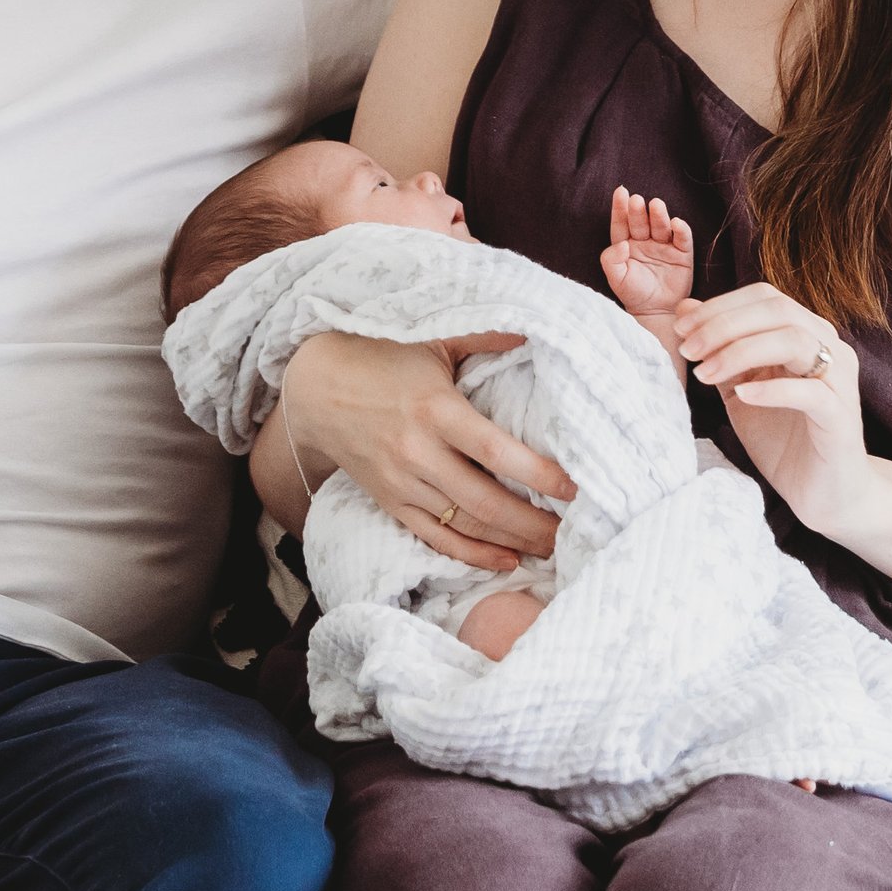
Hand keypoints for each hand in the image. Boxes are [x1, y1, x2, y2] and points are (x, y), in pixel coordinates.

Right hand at [279, 329, 573, 568]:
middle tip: (574, 533)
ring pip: (464, 527)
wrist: (316, 388)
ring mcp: (402, 483)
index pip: (494, 451)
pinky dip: (471, 555)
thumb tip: (533, 329)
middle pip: (485, 502)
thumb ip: (483, 336)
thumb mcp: (431, 338)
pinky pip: (434, 539)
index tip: (575, 488)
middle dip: (534, 524)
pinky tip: (506, 561)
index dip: (538, 473)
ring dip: (511, 543)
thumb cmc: (380, 355)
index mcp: (435, 410)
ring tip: (552, 549)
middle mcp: (418, 452)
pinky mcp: (389, 502)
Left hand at [601, 187, 694, 363]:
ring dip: (659, 215)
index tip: (620, 192)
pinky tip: (676, 224)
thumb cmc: (633, 293)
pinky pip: (682, 239)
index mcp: (626, 244)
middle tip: (637, 201)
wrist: (657, 313)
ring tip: (656, 205)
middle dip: (639, 210)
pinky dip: (681, 230)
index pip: (622, 223)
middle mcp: (645, 241)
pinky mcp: (682, 254)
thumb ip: (612, 259)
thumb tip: (623, 244)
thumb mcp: (616, 278)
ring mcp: (664, 246)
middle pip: (641, 221)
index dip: (620, 208)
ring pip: (661, 226)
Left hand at [677, 281, 873, 541]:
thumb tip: (685, 308)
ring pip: (795, 341)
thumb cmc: (784, 437)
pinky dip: (773, 389)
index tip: (681, 329)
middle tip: (688, 349)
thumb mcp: (740, 388)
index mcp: (806, 334)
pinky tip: (743, 396)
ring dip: (742, 352)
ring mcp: (839, 382)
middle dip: (724, 324)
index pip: (764, 298)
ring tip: (706, 374)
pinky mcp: (841, 419)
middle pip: (778, 311)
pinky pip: (812, 393)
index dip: (720, 306)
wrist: (825, 495)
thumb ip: (719, 349)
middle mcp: (829, 348)